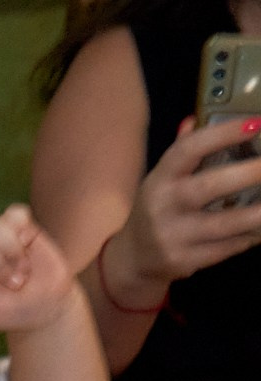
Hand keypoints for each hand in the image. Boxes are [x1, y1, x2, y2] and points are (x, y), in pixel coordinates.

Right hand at [113, 114, 260, 290]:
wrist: (133, 260)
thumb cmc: (158, 210)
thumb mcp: (162, 180)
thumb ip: (181, 151)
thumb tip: (195, 119)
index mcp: (159, 179)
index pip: (188, 150)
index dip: (222, 135)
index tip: (256, 124)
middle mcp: (163, 207)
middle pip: (209, 187)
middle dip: (249, 174)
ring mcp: (173, 236)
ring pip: (225, 224)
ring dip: (259, 213)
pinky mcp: (184, 261)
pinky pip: (226, 248)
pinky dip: (250, 237)